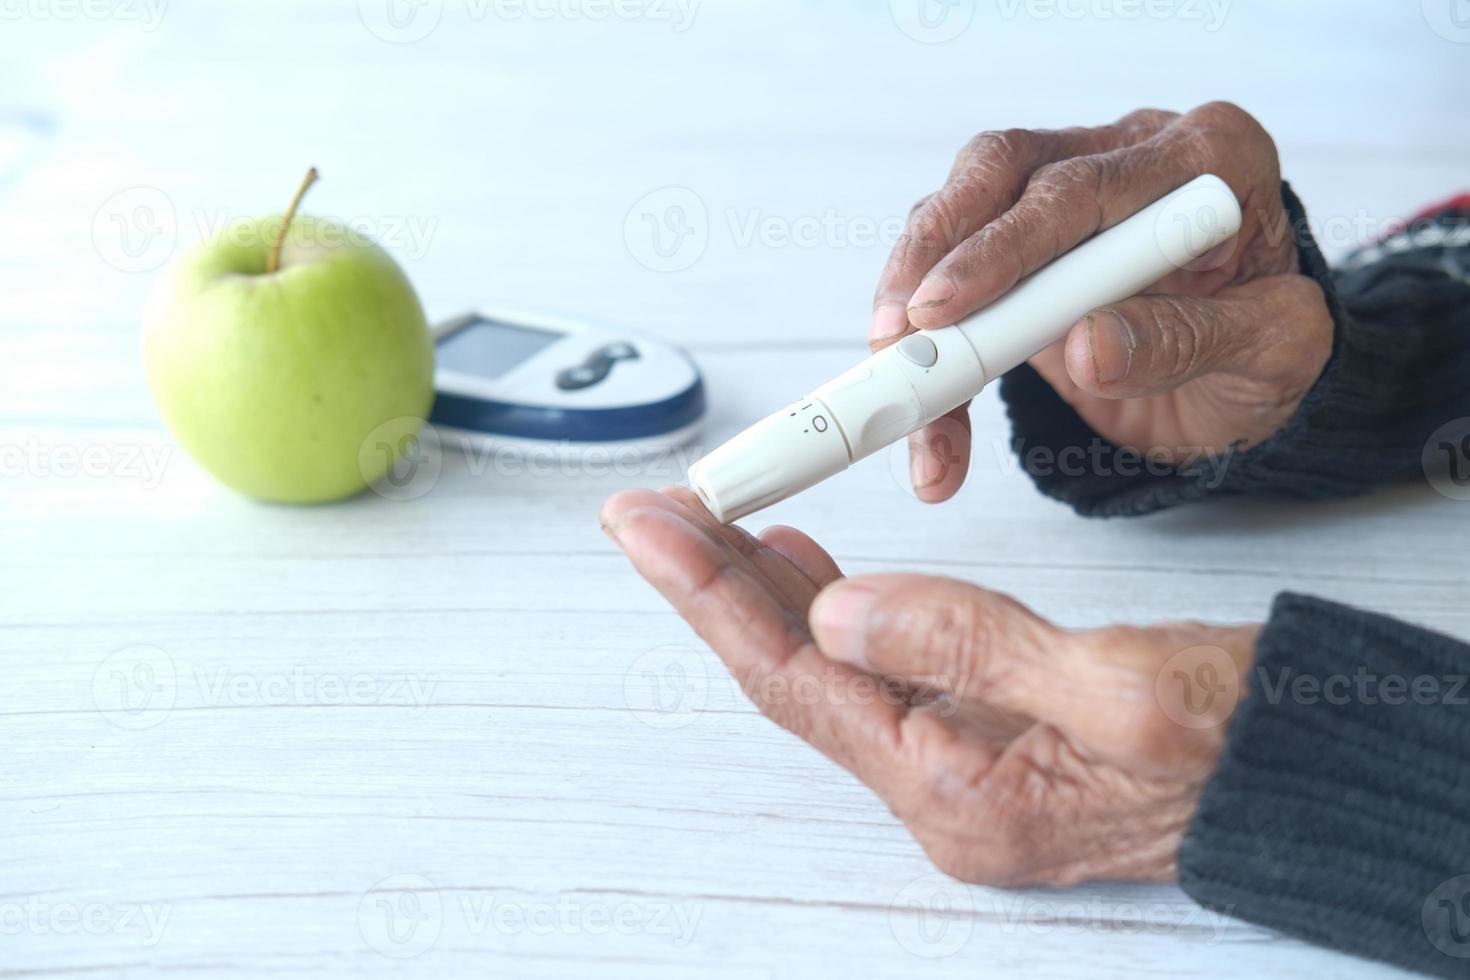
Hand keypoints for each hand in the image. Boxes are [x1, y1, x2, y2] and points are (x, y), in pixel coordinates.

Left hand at [602, 488, 1258, 884]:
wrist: (1313, 778)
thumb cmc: (1243, 739)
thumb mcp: (1117, 683)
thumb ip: (968, 646)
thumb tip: (837, 611)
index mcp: (958, 786)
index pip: (796, 676)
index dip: (712, 593)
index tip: (649, 522)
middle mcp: (941, 789)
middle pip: (794, 673)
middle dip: (715, 585)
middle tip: (651, 509)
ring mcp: (960, 769)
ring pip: (831, 668)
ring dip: (765, 593)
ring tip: (709, 522)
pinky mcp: (986, 740)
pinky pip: (881, 670)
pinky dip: (835, 609)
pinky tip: (805, 569)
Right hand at [873, 101, 1332, 500]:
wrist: (1252, 380)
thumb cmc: (1274, 352)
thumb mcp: (1270, 353)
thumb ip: (1187, 341)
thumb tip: (1086, 345)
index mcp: (1205, 160)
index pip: (1082, 186)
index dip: (1004, 245)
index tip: (948, 308)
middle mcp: (1124, 158)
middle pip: (998, 175)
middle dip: (931, 260)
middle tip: (896, 339)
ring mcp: (1062, 199)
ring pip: (955, 221)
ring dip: (910, 310)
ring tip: (899, 402)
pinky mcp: (1017, 252)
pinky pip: (947, 284)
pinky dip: (926, 357)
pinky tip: (928, 425)